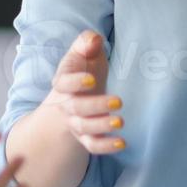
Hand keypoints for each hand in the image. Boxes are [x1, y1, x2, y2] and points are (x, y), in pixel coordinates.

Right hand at [43, 30, 125, 154]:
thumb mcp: (84, 52)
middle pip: (76, 108)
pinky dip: (105, 146)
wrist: (74, 96)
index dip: (76, 82)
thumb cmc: (83, 70)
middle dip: (96, 106)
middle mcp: (66, 104)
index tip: (92, 80)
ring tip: (121, 122)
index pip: (64, 83)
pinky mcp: (86, 137)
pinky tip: (122, 143)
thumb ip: (87, 42)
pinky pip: (92, 145)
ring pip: (84, 127)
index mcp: (63, 82)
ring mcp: (75, 122)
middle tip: (119, 102)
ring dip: (102, 126)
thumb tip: (94, 40)